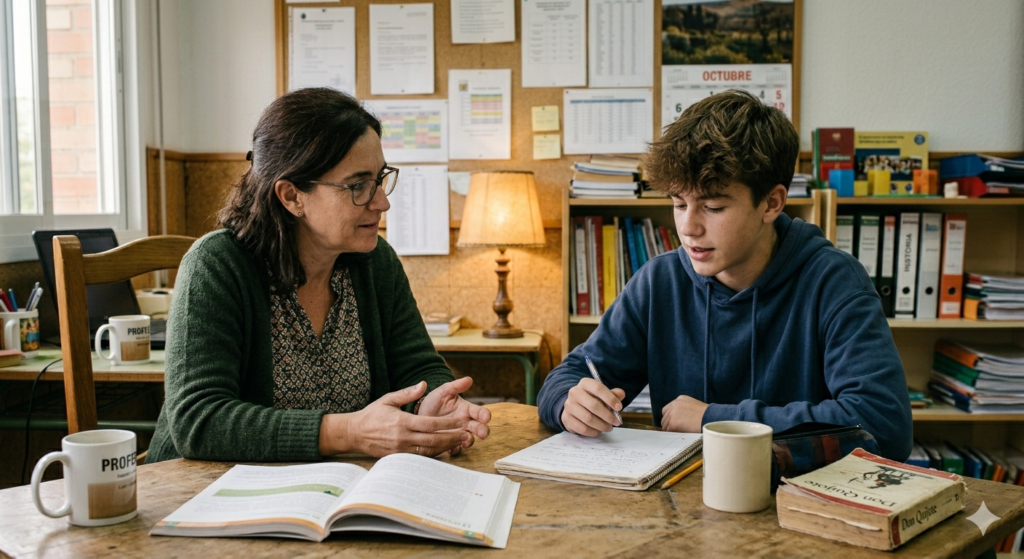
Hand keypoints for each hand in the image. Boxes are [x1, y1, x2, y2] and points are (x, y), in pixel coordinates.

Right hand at [319, 382, 468, 457]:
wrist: (353, 433)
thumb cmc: (372, 415)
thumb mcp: (388, 399)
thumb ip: (407, 393)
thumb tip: (423, 384)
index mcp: (401, 421)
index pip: (430, 424)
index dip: (447, 424)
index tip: (461, 422)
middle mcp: (402, 437)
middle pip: (432, 440)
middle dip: (451, 438)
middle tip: (466, 435)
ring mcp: (400, 450)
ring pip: (428, 451)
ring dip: (445, 447)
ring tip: (459, 443)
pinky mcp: (398, 458)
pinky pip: (419, 458)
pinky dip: (433, 454)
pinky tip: (443, 451)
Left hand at [418, 377, 490, 455]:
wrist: (420, 413)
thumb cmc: (435, 401)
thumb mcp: (443, 391)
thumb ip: (455, 386)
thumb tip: (469, 379)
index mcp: (466, 409)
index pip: (479, 412)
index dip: (484, 415)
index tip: (486, 418)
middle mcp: (465, 422)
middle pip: (478, 427)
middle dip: (482, 430)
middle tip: (483, 434)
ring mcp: (458, 433)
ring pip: (468, 439)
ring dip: (469, 440)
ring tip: (466, 441)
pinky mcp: (449, 442)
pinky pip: (454, 447)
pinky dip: (455, 449)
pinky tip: (452, 449)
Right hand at [560, 378, 624, 436]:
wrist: (574, 407)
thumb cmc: (592, 399)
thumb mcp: (602, 394)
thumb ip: (613, 394)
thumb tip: (621, 394)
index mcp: (585, 383)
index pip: (598, 388)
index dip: (610, 398)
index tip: (619, 408)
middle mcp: (574, 392)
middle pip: (593, 405)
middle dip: (608, 415)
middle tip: (616, 422)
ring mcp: (569, 406)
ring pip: (588, 418)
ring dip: (602, 425)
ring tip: (609, 428)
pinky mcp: (566, 419)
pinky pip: (582, 428)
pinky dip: (593, 431)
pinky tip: (598, 431)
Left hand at [660, 395, 707, 432]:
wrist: (711, 419)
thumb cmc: (707, 416)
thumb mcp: (694, 406)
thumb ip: (684, 410)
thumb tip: (678, 419)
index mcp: (679, 399)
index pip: (667, 410)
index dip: (670, 418)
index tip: (675, 423)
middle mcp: (674, 404)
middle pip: (664, 418)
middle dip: (669, 424)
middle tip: (678, 430)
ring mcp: (672, 414)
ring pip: (665, 425)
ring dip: (672, 430)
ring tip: (683, 432)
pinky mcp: (673, 423)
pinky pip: (669, 431)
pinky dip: (674, 434)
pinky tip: (682, 434)